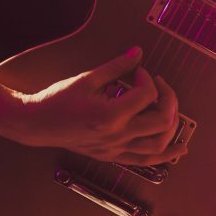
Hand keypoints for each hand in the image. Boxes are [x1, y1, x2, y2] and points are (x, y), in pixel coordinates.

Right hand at [11, 46, 181, 165]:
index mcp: (110, 116)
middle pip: (161, 121)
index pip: (147, 95)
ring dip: (172, 127)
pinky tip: (179, 149)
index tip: (138, 71)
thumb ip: (117, 66)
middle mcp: (116, 136)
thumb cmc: (57, 101)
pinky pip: (146, 161)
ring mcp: (115, 149)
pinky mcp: (112, 156)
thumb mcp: (88, 78)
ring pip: (158, 146)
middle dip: (168, 99)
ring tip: (173, 111)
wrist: (36, 124)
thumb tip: (138, 54)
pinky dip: (166, 155)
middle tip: (160, 86)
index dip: (147, 77)